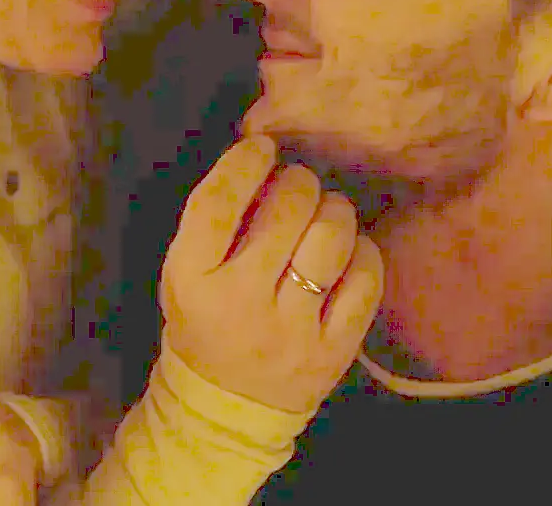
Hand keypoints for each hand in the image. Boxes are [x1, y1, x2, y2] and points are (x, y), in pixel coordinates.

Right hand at [159, 135, 383, 413]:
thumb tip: (262, 157)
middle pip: (285, 211)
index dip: (244, 163)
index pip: (217, 204)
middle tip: (297, 186)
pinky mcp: (335, 349)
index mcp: (192, 280)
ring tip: (324, 214)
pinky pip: (365, 277)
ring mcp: (294, 329)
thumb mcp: (186, 273)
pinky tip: (345, 253)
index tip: (261, 147)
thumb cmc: (205, 322)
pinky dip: (360, 252)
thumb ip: (214, 222)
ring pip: (331, 237)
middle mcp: (242, 302)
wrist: (228, 405)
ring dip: (332, 210)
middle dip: (297, 183)